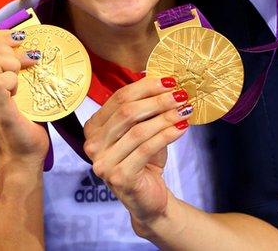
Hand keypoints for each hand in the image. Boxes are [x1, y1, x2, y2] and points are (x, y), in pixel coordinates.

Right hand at [0, 30, 49, 167]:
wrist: (19, 154)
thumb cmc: (17, 116)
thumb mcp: (3, 84)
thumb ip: (1, 63)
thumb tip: (18, 37)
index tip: (17, 44)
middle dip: (9, 47)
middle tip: (24, 63)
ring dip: (13, 63)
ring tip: (21, 78)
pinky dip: (14, 78)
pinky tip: (20, 89)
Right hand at [83, 76, 192, 225]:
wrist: (148, 198)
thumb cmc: (144, 160)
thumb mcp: (142, 129)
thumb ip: (146, 108)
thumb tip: (164, 79)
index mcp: (93, 127)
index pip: (119, 98)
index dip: (146, 87)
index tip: (170, 81)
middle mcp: (92, 145)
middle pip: (127, 113)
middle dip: (158, 100)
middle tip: (181, 94)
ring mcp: (103, 162)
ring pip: (138, 130)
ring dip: (166, 117)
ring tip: (185, 110)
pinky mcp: (119, 176)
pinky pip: (146, 148)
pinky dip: (167, 135)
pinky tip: (182, 128)